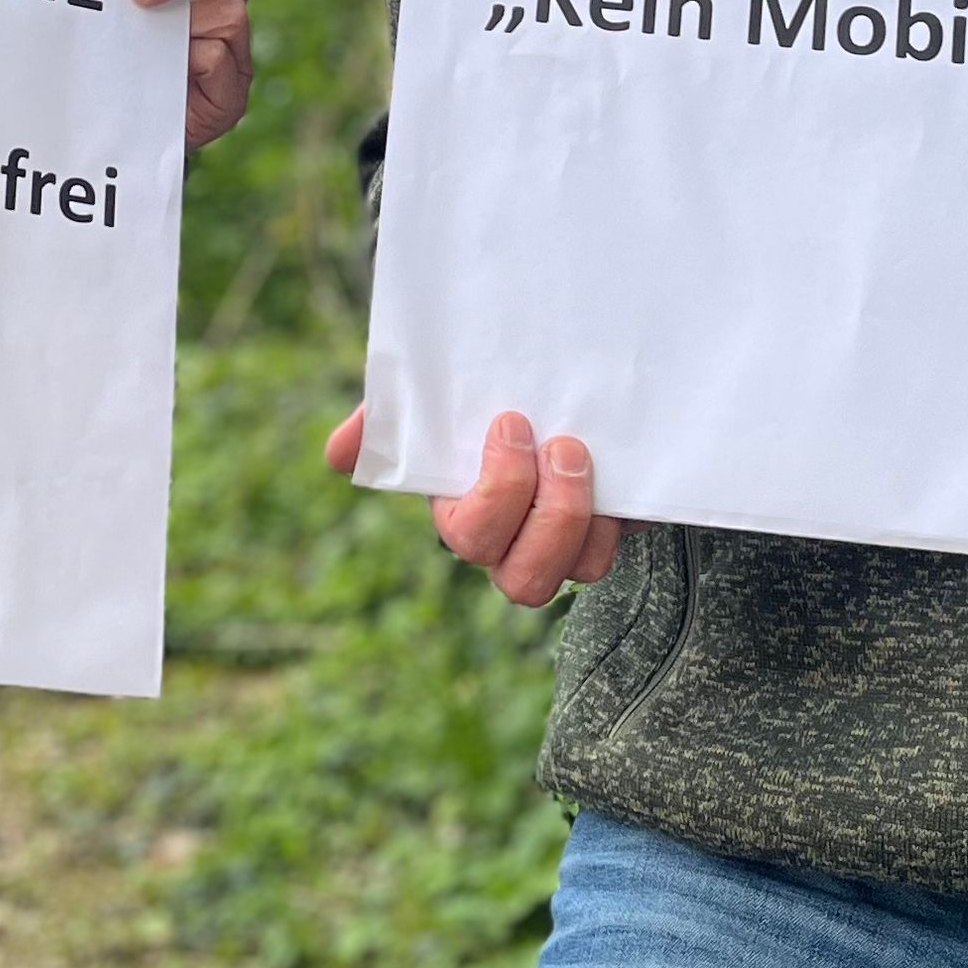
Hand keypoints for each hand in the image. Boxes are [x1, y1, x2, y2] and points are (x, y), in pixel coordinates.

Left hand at [129, 0, 253, 150]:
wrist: (119, 133)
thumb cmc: (114, 62)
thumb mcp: (120, 10)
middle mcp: (227, 13)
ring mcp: (233, 55)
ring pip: (231, 11)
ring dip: (181, 10)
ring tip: (137, 15)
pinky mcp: (229, 96)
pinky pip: (217, 57)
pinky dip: (186, 54)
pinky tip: (155, 66)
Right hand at [326, 403, 622, 605]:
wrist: (547, 386)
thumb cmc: (474, 403)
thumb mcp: (428, 402)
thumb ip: (385, 422)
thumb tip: (338, 454)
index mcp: (464, 517)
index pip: (471, 538)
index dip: (497, 493)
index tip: (510, 423)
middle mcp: (515, 545)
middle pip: (526, 580)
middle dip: (549, 517)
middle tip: (562, 445)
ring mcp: (569, 542)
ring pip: (583, 570)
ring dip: (585, 517)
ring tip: (584, 451)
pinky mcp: (616, 526)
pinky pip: (627, 543)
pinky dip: (629, 510)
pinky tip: (623, 459)